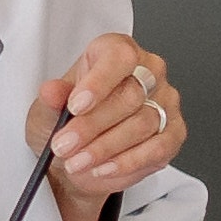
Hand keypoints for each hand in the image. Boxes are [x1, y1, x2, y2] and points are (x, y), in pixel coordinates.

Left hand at [26, 32, 179, 220]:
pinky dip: (127, 162)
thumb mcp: (47, 110)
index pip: (119, 58)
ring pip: (142, 124)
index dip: (98, 82)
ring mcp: (165, 101)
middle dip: (92, 125)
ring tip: (77, 161)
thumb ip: (51, 100)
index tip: (75, 106)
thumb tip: (51, 91)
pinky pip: (158, 148)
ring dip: (105, 147)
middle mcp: (148, 72)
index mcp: (116, 52)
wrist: (76, 156)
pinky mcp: (173, 132)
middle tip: (65, 144)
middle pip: (130, 96)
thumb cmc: (67, 123)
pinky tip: (103, 168)